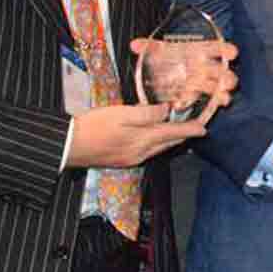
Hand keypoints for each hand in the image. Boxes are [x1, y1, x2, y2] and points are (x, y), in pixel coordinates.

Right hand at [69, 102, 206, 167]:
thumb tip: (167, 110)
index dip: (189, 130)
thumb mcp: (122, 113)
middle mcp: (140, 153)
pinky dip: (155, 145)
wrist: (68, 146)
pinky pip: (146, 153)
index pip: (173, 133)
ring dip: (169, 140)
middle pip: (168, 143)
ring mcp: (131, 159)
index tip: (204, 129)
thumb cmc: (92, 127)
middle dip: (182, 135)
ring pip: (158, 149)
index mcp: (143, 140)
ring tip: (178, 132)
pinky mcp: (121, 160)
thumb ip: (147, 113)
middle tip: (195, 128)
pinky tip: (153, 139)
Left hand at [128, 37, 239, 125]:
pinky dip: (207, 102)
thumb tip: (135, 45)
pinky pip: (205, 98)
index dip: (225, 50)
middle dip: (227, 76)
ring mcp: (202, 81)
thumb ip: (148, 47)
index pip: (214, 48)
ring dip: (223, 91)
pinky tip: (209, 104)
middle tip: (228, 81)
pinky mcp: (196, 94)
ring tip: (223, 97)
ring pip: (218, 86)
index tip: (232, 53)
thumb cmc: (163, 58)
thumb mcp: (155, 51)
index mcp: (197, 52)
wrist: (159, 72)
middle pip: (220, 70)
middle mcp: (203, 66)